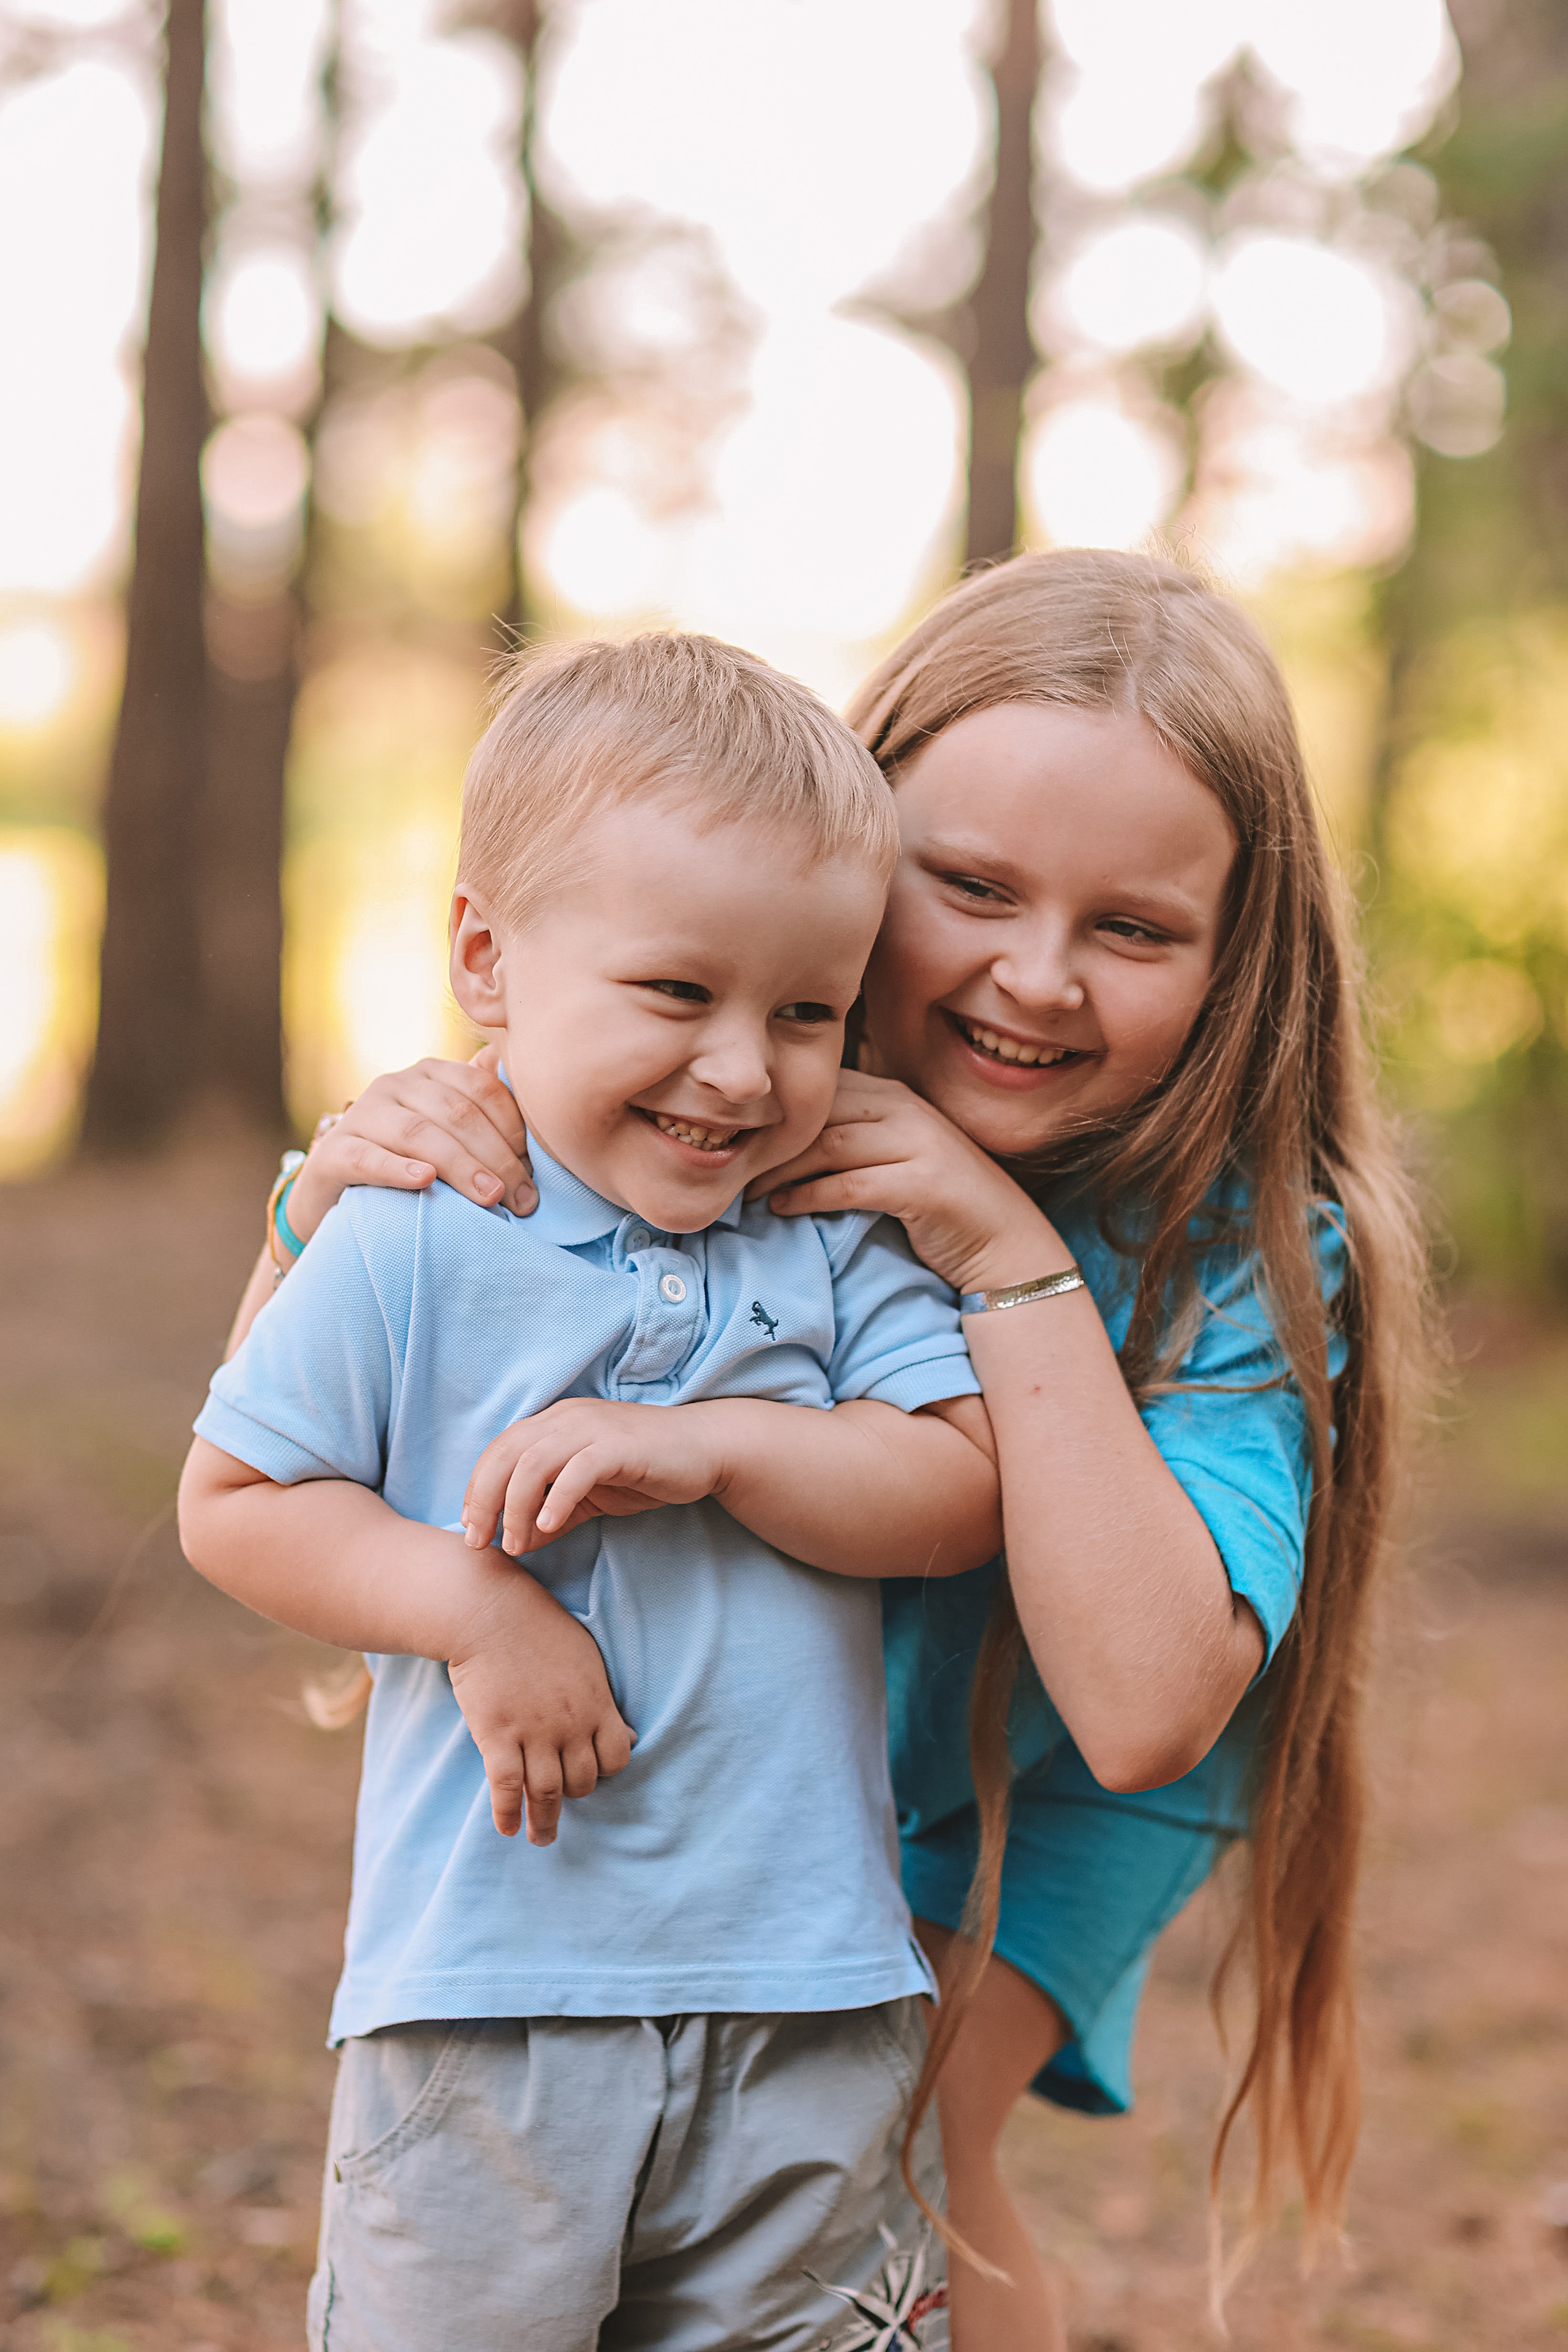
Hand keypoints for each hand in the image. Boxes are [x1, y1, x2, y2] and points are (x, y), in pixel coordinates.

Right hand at [286, 1047, 535, 1242]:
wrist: (337, 1199)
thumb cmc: (410, 1166)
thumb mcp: (449, 1138)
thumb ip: (486, 1118)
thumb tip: (540, 1101)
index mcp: (432, 1075)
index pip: (483, 1090)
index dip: (515, 1130)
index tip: (537, 1173)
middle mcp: (395, 1085)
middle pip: (456, 1113)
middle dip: (497, 1157)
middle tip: (524, 1199)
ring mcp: (362, 1115)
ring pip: (418, 1134)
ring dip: (460, 1166)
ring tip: (491, 1197)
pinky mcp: (334, 1151)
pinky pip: (368, 1157)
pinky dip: (398, 1169)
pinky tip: (425, 1182)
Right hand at [446, 1562, 635, 1845]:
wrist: (489, 1613)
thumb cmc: (540, 1629)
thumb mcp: (587, 1660)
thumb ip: (603, 1701)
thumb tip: (626, 1736)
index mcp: (596, 1704)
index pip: (616, 1759)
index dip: (605, 1770)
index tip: (590, 1772)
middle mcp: (570, 1725)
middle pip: (582, 1781)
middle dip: (572, 1794)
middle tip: (560, 1802)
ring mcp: (532, 1733)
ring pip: (546, 1793)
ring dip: (544, 1823)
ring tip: (541, 1838)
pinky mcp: (496, 1736)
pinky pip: (506, 1788)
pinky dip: (508, 1814)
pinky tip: (508, 1829)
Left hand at [463, 1399, 729, 1557]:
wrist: (705, 1449)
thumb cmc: (645, 1469)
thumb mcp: (589, 1494)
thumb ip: (553, 1512)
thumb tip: (518, 1542)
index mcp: (555, 1423)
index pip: (499, 1450)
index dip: (477, 1489)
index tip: (471, 1528)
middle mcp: (567, 1418)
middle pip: (506, 1454)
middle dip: (484, 1500)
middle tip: (479, 1543)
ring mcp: (593, 1429)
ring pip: (533, 1462)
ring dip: (516, 1507)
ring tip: (516, 1544)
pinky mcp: (619, 1446)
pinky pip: (577, 1470)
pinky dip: (558, 1499)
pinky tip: (551, 1527)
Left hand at [750, 1070, 1069, 1296]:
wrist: (1008, 1245)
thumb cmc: (940, 1206)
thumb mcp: (894, 1157)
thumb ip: (851, 1141)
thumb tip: (779, 1145)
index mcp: (895, 1096)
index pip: (822, 1090)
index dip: (774, 1112)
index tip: (735, 1137)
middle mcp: (907, 1110)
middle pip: (819, 1112)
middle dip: (768, 1138)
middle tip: (728, 1164)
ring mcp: (919, 1143)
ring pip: (828, 1145)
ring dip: (779, 1170)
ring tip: (745, 1191)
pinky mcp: (923, 1184)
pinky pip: (849, 1184)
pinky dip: (808, 1196)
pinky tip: (781, 1208)